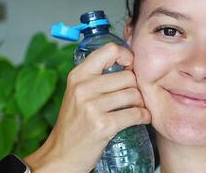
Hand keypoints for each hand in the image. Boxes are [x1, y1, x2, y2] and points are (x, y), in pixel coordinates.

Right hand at [24, 43, 151, 172]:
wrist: (61, 154)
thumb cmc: (75, 123)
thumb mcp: (78, 93)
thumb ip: (97, 77)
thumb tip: (130, 65)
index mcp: (78, 75)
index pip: (110, 50)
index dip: (128, 56)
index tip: (131, 68)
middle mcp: (83, 88)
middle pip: (129, 76)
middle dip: (137, 87)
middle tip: (135, 97)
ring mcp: (92, 107)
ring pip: (134, 94)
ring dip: (141, 103)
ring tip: (137, 108)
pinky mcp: (103, 125)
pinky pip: (136, 114)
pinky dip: (144, 116)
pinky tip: (142, 118)